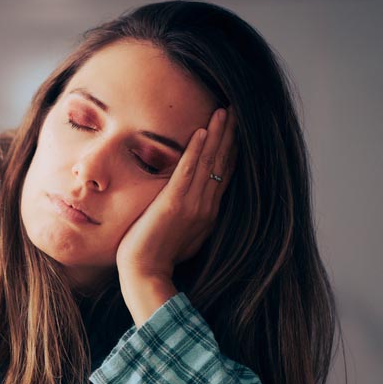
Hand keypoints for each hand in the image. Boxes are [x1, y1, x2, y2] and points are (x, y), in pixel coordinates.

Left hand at [115, 107, 235, 282]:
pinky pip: (188, 171)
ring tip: (223, 111)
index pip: (224, 173)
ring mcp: (192, 204)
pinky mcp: (174, 203)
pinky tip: (202, 132)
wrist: (146, 273)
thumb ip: (192, 217)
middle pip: (222, 162)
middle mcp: (206, 205)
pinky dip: (196, 151)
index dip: (231, 149)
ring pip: (209, 162)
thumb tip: (195, 207)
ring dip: (217, 135)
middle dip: (230, 135)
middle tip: (235, 110)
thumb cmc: (159, 257)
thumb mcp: (183, 235)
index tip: (236, 128)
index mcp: (209, 212)